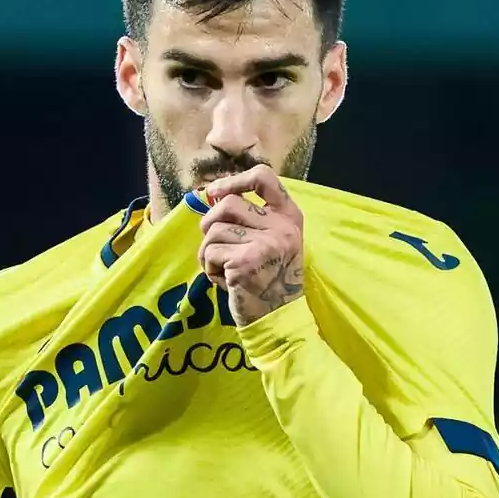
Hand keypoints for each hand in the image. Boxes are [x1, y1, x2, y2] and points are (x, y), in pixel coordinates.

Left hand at [197, 165, 304, 326]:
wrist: (278, 319)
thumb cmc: (268, 279)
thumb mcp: (271, 241)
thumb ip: (251, 218)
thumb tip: (211, 194)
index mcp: (290, 216)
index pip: (263, 178)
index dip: (234, 181)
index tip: (215, 192)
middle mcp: (282, 227)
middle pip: (228, 204)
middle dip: (210, 222)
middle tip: (213, 244)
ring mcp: (265, 244)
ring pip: (214, 230)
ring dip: (209, 252)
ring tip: (223, 269)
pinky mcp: (245, 262)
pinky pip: (210, 253)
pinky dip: (210, 269)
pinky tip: (226, 282)